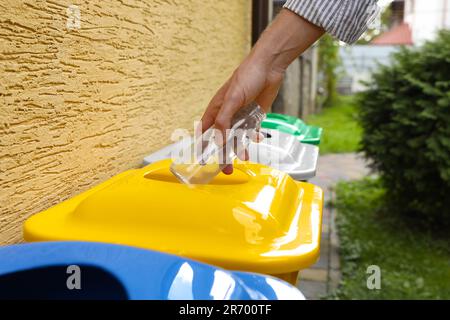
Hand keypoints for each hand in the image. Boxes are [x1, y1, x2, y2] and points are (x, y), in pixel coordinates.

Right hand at [200, 9, 324, 173]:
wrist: (269, 67)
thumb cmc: (247, 77)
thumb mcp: (233, 99)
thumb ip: (224, 120)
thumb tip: (218, 140)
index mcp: (216, 109)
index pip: (205, 131)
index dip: (202, 146)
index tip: (203, 160)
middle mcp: (227, 114)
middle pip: (221, 139)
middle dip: (223, 154)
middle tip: (226, 169)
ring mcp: (241, 116)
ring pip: (237, 137)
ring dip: (240, 148)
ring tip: (245, 158)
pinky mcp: (254, 116)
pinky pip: (251, 131)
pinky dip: (252, 137)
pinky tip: (256, 140)